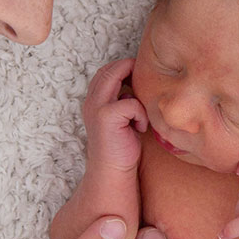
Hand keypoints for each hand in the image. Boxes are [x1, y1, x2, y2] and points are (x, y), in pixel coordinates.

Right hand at [83, 58, 148, 172]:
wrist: (113, 172)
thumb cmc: (121, 147)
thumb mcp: (121, 119)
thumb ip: (122, 101)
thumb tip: (134, 88)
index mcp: (93, 101)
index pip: (104, 72)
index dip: (121, 66)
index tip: (139, 71)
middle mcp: (91, 101)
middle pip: (108, 69)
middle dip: (128, 67)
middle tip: (146, 75)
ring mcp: (97, 107)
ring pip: (115, 76)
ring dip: (135, 84)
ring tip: (142, 104)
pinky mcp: (106, 116)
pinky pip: (131, 103)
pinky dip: (141, 113)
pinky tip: (140, 128)